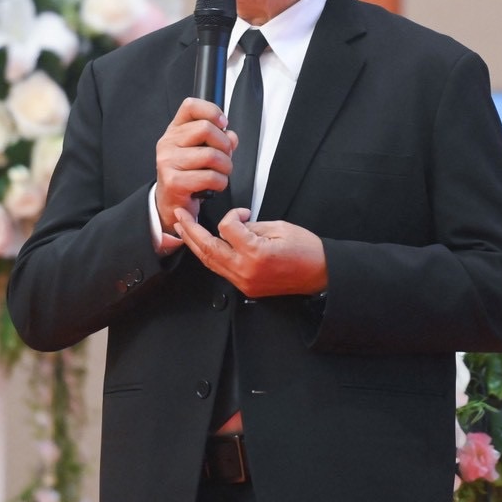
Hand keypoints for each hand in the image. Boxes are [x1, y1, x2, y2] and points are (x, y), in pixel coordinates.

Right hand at [153, 97, 234, 235]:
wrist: (171, 203)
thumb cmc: (187, 174)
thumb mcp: (200, 151)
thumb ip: (218, 139)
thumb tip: (231, 137)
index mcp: (175, 130)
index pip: (190, 106)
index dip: (212, 111)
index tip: (223, 124)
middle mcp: (168, 143)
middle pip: (206, 129)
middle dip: (225, 145)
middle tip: (224, 157)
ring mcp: (168, 162)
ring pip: (211, 155)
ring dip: (225, 167)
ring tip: (220, 173)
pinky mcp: (174, 181)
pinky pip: (210, 177)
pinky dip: (220, 182)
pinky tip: (214, 185)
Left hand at [172, 208, 328, 296]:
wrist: (321, 274)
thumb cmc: (307, 251)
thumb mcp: (280, 227)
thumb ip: (252, 226)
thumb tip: (235, 225)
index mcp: (255, 253)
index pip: (227, 228)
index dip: (233, 216)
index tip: (243, 214)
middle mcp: (245, 270)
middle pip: (208, 248)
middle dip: (190, 230)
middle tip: (180, 216)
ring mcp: (244, 281)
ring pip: (210, 262)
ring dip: (194, 244)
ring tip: (182, 230)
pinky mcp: (246, 287)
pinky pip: (221, 271)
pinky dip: (209, 257)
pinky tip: (202, 246)